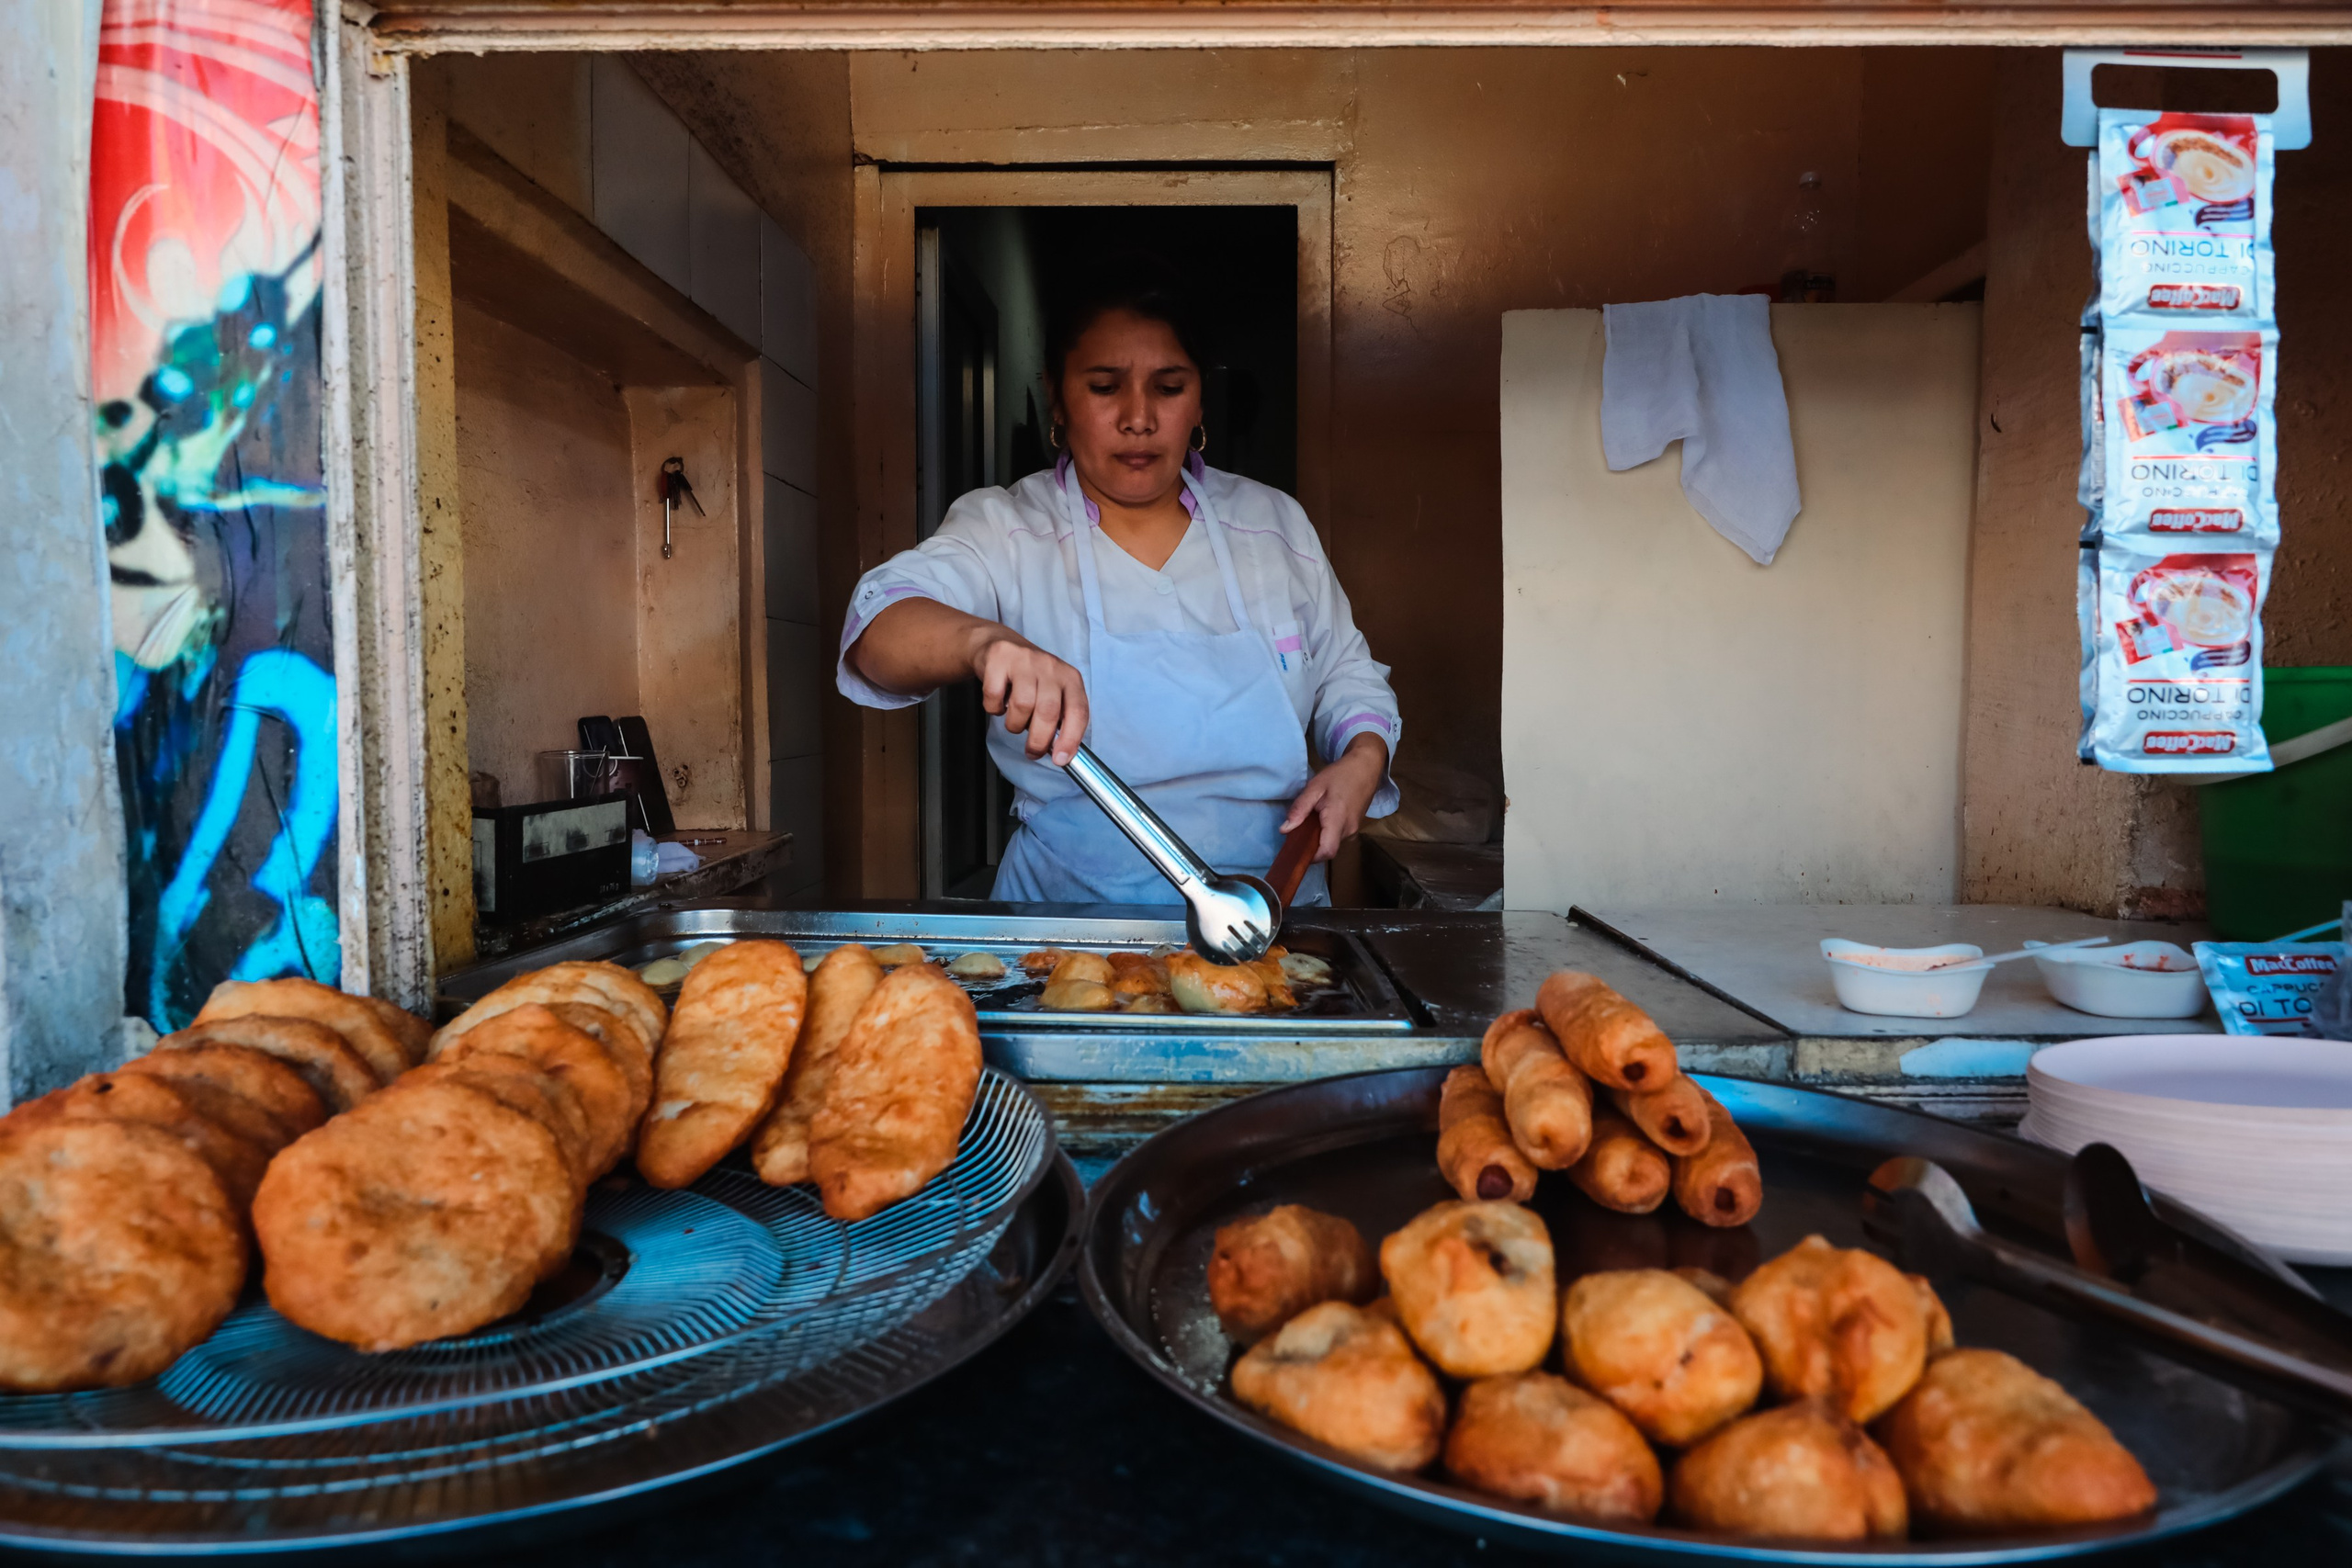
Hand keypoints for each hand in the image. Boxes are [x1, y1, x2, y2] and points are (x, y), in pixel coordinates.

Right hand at [969, 628, 1089, 763]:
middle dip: (1039, 740)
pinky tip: (999, 703)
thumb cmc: (1029, 678)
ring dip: (1014, 724)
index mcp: (1070, 678)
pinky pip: (995, 696)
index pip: (1078, 711)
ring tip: (1014, 720)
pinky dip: (994, 708)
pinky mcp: (999, 659)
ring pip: (1022, 705)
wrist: (999, 644)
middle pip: (1048, 711)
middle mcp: (1050, 666)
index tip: (1061, 759)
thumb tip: (1061, 753)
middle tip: (1032, 752)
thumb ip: (1059, 718)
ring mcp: (1024, 660)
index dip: (1071, 739)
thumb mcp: (1052, 693)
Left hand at [1280, 732, 1388, 862]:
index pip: (1327, 851)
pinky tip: (1322, 817)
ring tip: (1311, 820)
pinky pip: (1338, 836)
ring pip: (1333, 843)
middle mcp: (1349, 830)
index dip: (1311, 856)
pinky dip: (1327, 832)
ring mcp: (1354, 829)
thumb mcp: (1315, 787)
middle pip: (1328, 849)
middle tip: (1298, 830)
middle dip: (1311, 845)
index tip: (1296, 849)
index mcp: (1338, 820)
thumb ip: (1300, 809)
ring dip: (1319, 837)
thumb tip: (1285, 830)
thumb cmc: (1340, 774)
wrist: (1366, 767)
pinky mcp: (1355, 827)